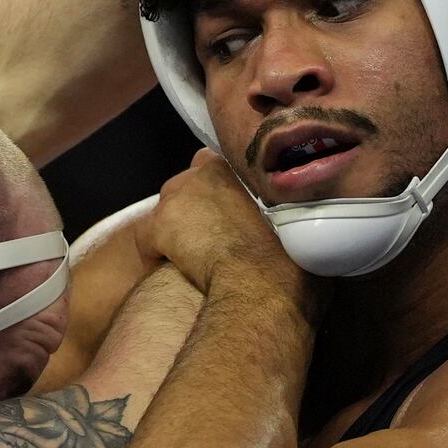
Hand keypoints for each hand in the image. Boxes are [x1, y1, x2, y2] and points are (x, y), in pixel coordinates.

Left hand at [138, 151, 322, 313]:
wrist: (265, 284)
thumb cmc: (292, 260)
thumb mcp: (299, 218)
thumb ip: (286, 207)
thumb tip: (301, 218)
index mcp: (240, 163)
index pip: (214, 167)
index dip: (218, 195)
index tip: (226, 217)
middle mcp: (206, 168)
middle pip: (187, 186)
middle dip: (194, 211)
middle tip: (210, 241)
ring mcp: (179, 193)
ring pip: (166, 211)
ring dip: (176, 231)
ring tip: (192, 258)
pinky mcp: (160, 222)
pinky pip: (146, 237)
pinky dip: (154, 254)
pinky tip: (170, 271)